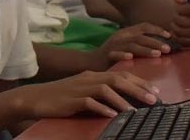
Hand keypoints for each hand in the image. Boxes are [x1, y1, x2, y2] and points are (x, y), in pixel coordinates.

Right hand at [13, 70, 159, 118]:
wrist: (35, 98)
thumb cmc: (61, 97)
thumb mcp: (83, 91)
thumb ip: (100, 92)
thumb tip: (122, 102)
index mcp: (93, 75)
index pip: (120, 74)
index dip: (139, 82)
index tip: (154, 90)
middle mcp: (89, 78)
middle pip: (117, 79)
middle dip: (137, 89)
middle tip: (153, 99)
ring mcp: (80, 88)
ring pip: (106, 90)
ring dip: (123, 100)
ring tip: (136, 110)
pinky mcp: (72, 100)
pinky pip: (89, 103)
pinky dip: (102, 108)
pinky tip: (112, 116)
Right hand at [88, 22, 172, 69]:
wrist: (91, 61)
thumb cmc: (113, 55)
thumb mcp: (127, 46)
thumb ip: (140, 44)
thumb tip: (161, 47)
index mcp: (126, 32)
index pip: (144, 26)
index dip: (157, 29)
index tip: (170, 35)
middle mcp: (121, 36)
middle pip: (140, 36)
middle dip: (155, 41)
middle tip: (168, 49)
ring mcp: (113, 45)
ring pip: (131, 45)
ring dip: (145, 49)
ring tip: (157, 54)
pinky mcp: (107, 55)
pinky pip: (115, 54)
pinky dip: (123, 55)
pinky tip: (131, 57)